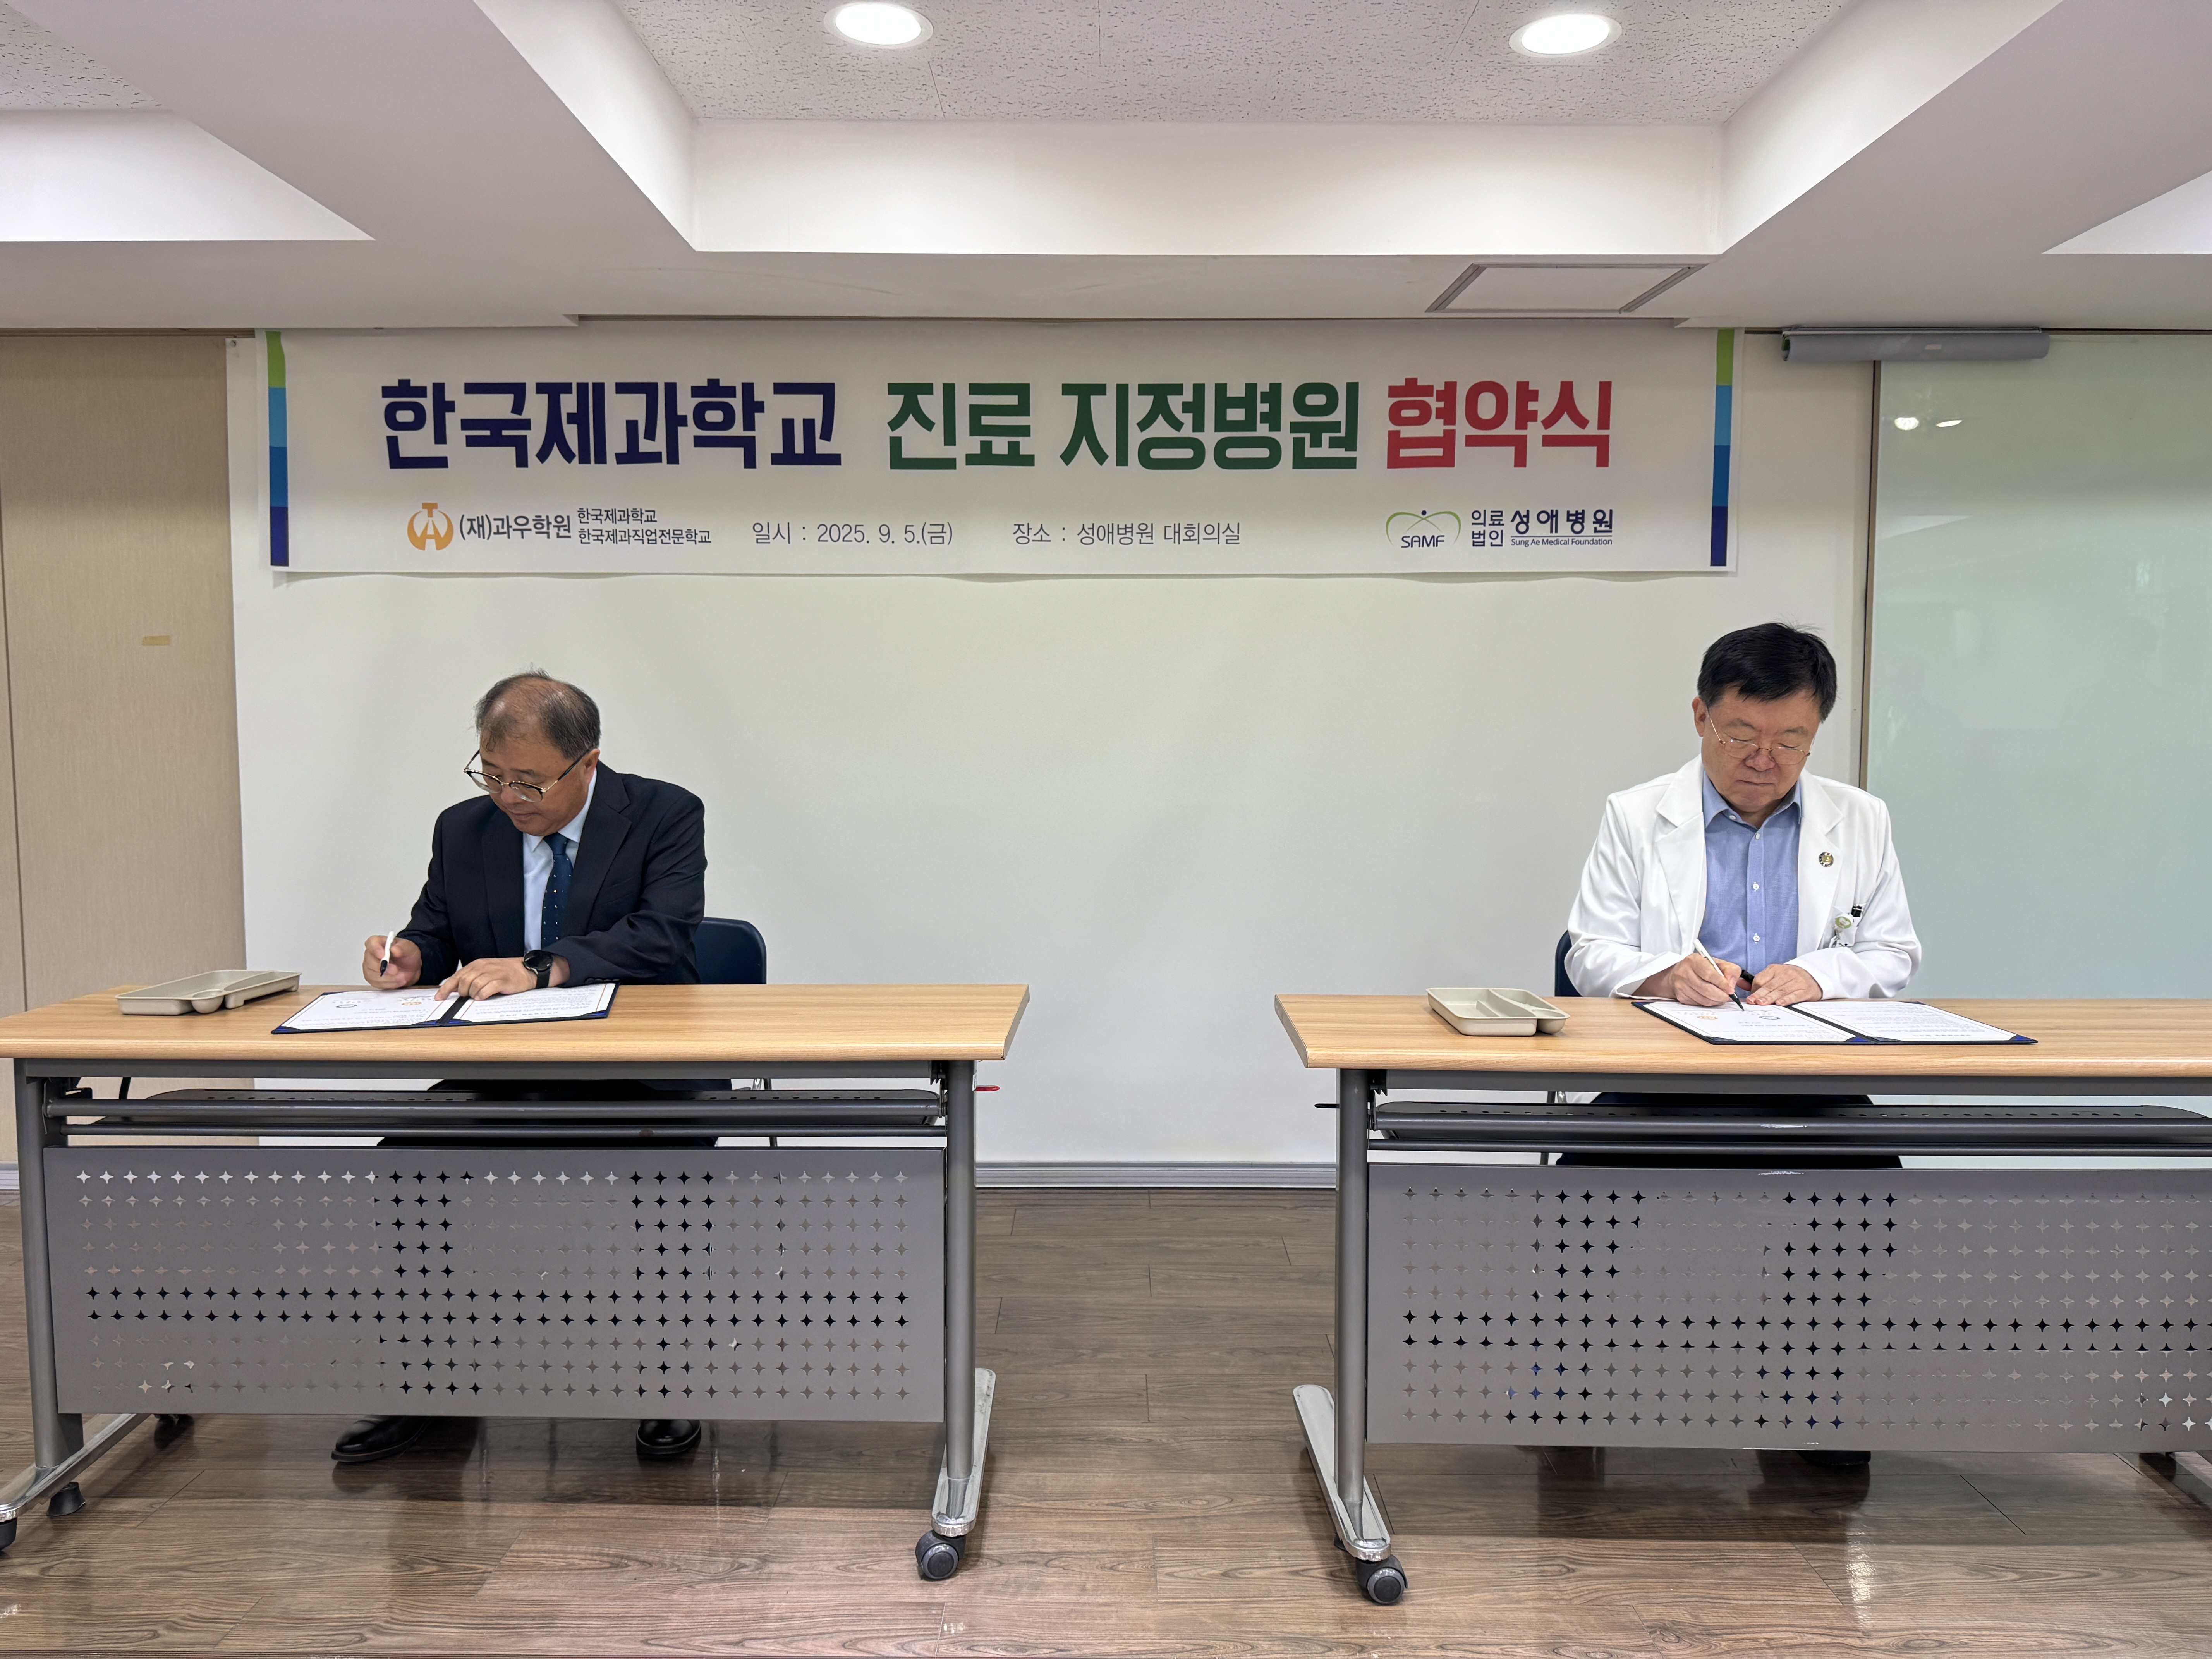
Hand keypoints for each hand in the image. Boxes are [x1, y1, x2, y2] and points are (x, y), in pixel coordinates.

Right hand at [363, 935, 420, 988]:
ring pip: (372, 974)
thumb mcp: (409, 948)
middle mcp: (371, 954)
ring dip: (388, 978)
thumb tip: (394, 949)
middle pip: (369, 961)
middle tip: (395, 970)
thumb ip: (403, 948)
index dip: (375, 949)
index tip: (383, 955)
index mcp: (379, 942)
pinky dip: (389, 984)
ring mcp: (369, 967)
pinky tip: (398, 981)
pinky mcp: (372, 978)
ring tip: (402, 977)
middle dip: (383, 968)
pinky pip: (377, 983)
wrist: (410, 968)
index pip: (371, 943)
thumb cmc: (407, 955)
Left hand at [440, 955, 567, 1000]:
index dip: (446, 988)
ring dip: (473, 994)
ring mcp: (494, 973)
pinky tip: (483, 997)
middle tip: (466, 997)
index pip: (457, 976)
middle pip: (464, 981)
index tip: (439, 997)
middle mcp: (484, 967)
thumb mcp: (486, 971)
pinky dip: (483, 994)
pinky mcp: (504, 980)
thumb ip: (471, 978)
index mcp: (478, 964)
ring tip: (477, 997)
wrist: (527, 969)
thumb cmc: (505, 972)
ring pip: (474, 985)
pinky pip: (489, 988)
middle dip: (462, 992)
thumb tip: (455, 989)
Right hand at [1636, 953, 1745, 1006]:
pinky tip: (1711, 998)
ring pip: (1703, 999)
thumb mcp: (1717, 963)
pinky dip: (1708, 1003)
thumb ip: (1730, 970)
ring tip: (1721, 997)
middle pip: (1706, 989)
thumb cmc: (1701, 967)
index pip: (1709, 974)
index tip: (1730, 989)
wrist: (1679, 973)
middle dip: (1721, 995)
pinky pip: (1699, 1004)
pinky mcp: (1681, 997)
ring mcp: (1681, 986)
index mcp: (1694, 960)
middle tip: (1728, 996)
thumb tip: (1731, 985)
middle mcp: (1684, 972)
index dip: (1722, 983)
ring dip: (1716, 1001)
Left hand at [1746, 963, 1822, 1005]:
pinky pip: (1794, 995)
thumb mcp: (1774, 975)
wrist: (1814, 975)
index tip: (1750, 998)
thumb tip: (1739, 983)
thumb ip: (1758, 981)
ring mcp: (1796, 981)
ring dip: (1770, 998)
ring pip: (1780, 991)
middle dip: (1759, 994)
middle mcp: (1785, 973)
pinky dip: (1786, 999)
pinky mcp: (1805, 989)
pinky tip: (1780, 1003)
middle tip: (1752, 1001)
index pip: (1761, 979)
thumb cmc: (1790, 977)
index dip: (1755, 990)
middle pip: (1769, 985)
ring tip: (1761, 1003)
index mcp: (1775, 969)